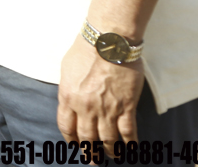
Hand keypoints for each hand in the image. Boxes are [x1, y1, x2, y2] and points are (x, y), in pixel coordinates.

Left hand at [57, 35, 143, 158]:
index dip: (71, 140)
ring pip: (107, 139)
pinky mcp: (126, 107)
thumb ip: (68, 88)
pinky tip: (131, 150)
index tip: (74, 146)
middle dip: (90, 151)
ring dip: (109, 150)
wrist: (109, 42)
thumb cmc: (86, 50)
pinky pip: (128, 132)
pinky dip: (130, 144)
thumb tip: (69, 99)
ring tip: (111, 156)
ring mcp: (107, 109)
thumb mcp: (66, 69)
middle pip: (86, 137)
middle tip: (93, 160)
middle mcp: (86, 107)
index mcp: (68, 97)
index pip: (66, 126)